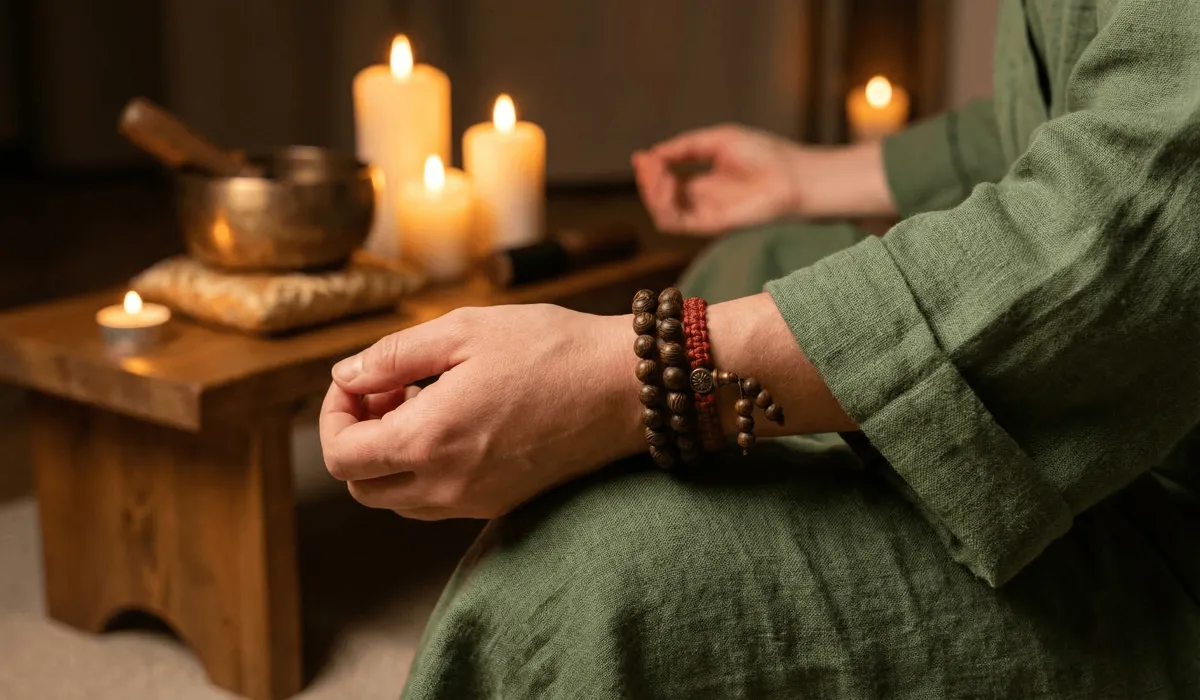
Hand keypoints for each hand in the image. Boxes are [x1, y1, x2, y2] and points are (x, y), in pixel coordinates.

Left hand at [319, 305, 642, 519]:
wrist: (625, 388)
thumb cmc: (550, 349)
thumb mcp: (464, 330)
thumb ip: (393, 355)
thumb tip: (347, 375)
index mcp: (428, 438)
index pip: (340, 455)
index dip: (334, 415)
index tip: (359, 381)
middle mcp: (446, 483)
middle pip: (362, 485)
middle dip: (357, 437)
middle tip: (388, 390)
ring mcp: (475, 500)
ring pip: (398, 498)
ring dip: (390, 456)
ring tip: (422, 403)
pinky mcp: (501, 503)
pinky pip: (437, 501)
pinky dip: (425, 469)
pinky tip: (455, 423)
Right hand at [633, 125, 896, 234]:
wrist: (794, 175)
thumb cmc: (766, 155)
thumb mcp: (718, 141)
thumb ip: (685, 147)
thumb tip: (652, 154)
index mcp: (706, 182)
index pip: (668, 182)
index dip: (652, 170)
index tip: (642, 156)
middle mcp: (704, 201)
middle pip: (661, 199)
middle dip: (648, 180)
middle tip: (647, 162)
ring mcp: (707, 215)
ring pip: (664, 214)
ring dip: (652, 193)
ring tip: (656, 171)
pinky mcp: (712, 226)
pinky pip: (677, 222)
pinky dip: (664, 203)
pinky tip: (668, 181)